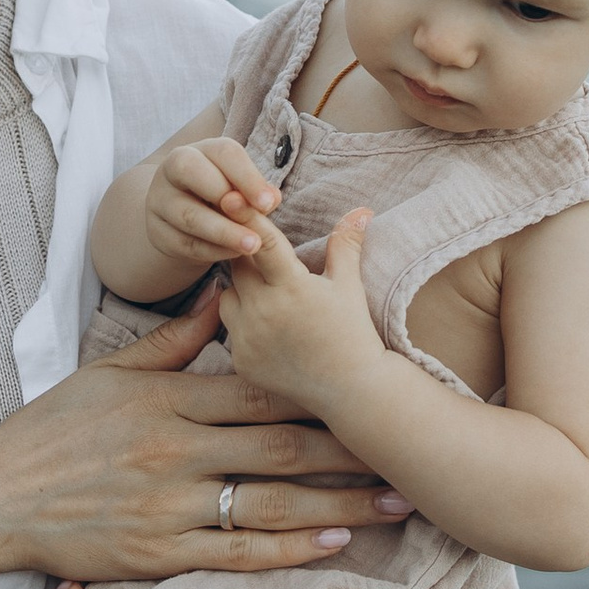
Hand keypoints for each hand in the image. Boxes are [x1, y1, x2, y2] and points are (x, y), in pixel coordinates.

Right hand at [0, 284, 408, 586]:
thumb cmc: (49, 432)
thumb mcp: (108, 372)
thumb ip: (172, 341)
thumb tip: (219, 297)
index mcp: (169, 401)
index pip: (263, 392)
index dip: (326, 394)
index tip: (375, 391)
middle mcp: (176, 452)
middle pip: (283, 446)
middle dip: (353, 450)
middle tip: (409, 452)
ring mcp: (169, 506)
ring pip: (271, 504)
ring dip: (339, 504)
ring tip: (394, 504)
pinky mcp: (159, 553)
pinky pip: (237, 553)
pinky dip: (289, 549)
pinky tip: (333, 542)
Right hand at [141, 133, 278, 273]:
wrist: (187, 221)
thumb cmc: (222, 197)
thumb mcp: (241, 189)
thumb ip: (258, 192)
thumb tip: (272, 197)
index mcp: (200, 149)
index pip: (223, 152)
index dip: (247, 176)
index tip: (268, 203)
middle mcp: (172, 168)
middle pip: (189, 169)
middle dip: (224, 196)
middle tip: (255, 218)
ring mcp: (159, 199)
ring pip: (188, 214)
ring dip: (224, 232)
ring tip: (252, 245)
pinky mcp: (156, 231)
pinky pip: (184, 243)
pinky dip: (213, 250)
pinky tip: (234, 254)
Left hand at [215, 210, 385, 428]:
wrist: (351, 390)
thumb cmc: (353, 333)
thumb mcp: (349, 287)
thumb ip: (346, 245)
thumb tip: (361, 209)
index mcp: (292, 287)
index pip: (261, 242)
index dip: (246, 218)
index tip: (231, 198)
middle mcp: (264, 311)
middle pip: (237, 265)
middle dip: (246, 256)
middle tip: (260, 256)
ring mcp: (248, 338)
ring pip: (227, 296)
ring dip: (240, 290)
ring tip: (266, 296)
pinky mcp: (240, 360)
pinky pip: (230, 330)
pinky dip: (243, 324)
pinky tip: (267, 328)